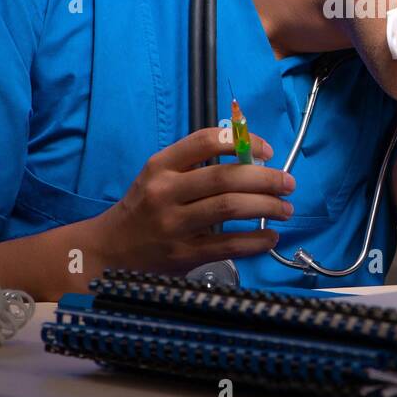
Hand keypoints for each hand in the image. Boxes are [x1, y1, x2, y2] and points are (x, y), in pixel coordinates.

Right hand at [86, 128, 294, 274]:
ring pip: (229, 208)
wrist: (108, 250)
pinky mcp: (182, 255)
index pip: (206, 141)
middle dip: (266, 178)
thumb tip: (252, 157)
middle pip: (226, 177)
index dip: (243, 142)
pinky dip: (255, 241)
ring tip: (286, 209)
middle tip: (288, 183)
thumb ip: (196, 165)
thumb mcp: (158, 176)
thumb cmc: (143, 207)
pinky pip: (228, 245)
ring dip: (267, 206)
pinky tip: (270, 237)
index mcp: (161, 166)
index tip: (268, 151)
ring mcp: (173, 225)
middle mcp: (166, 192)